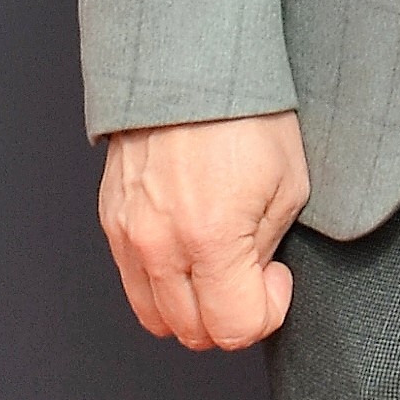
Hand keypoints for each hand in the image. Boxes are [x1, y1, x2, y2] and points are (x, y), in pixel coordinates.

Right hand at [99, 113, 309, 350]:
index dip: (266, 313)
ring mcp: (127, 235)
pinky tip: (190, 250)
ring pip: (155, 318)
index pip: (234, 329)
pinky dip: (163, 283)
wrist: (189, 67)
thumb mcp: (288, 187)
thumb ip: (267, 251)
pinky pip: (134, 282)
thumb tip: (254, 282)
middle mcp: (159, 244)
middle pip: (192, 333)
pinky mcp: (110, 220)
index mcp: (210, 238)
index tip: (274, 280)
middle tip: (251, 276)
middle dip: (230, 317)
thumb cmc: (245, 115)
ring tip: (219, 269)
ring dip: (193, 309)